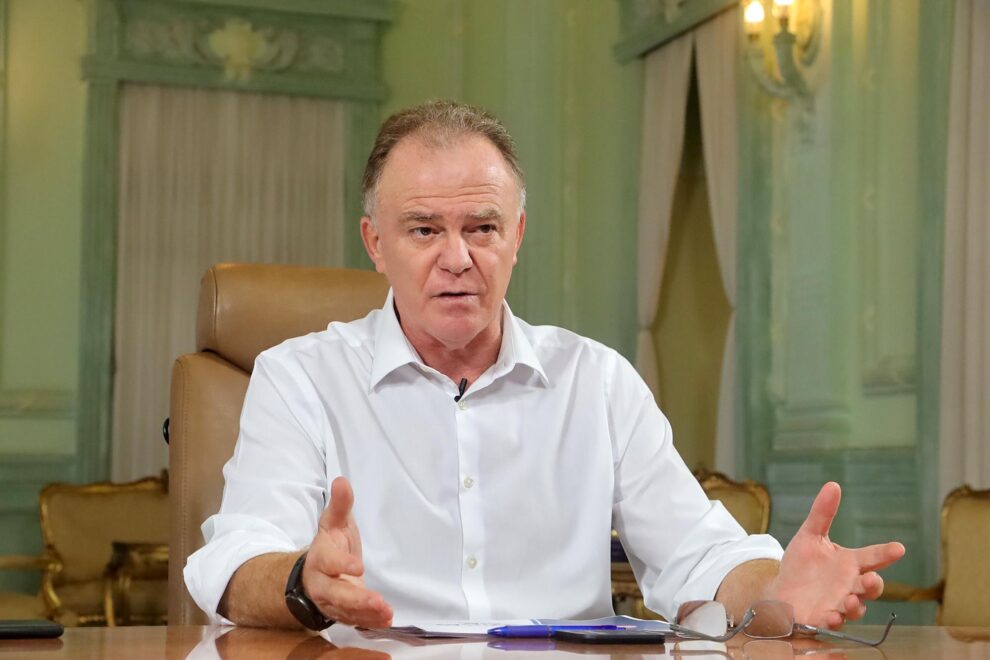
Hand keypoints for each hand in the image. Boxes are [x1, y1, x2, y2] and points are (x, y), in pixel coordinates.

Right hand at [302, 476, 393, 627]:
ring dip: (366, 613)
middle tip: (377, 601)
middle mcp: (323, 584)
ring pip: (346, 611)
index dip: (341, 565)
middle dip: (356, 599)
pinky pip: (355, 620)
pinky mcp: (343, 614)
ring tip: (386, 612)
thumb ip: (340, 504)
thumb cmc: (330, 545)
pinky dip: (369, 622)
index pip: (328, 563)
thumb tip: (342, 481)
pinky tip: (385, 619)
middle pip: (336, 595)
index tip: (358, 567)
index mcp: (320, 558)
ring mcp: (332, 602)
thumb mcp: (334, 523)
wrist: (315, 574)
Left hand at [770, 482, 904, 629]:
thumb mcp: (810, 535)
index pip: (873, 557)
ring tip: (850, 601)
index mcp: (849, 563)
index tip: (898, 548)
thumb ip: (822, 513)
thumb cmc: (801, 565)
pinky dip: (835, 621)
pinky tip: (831, 616)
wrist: (782, 590)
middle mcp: (850, 585)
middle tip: (871, 579)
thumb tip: (833, 484)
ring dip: (856, 606)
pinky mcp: (825, 619)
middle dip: (874, 585)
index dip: (886, 553)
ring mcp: (839, 604)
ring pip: (856, 608)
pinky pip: (834, 622)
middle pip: (871, 587)